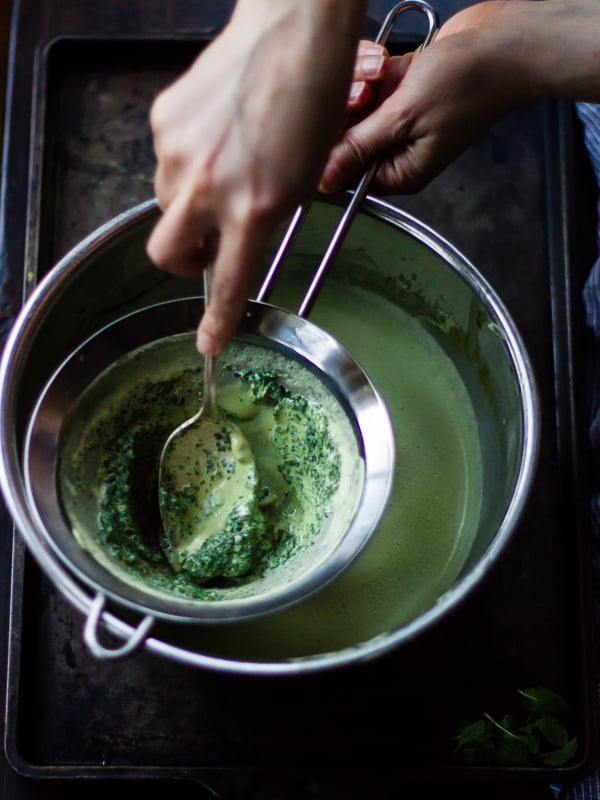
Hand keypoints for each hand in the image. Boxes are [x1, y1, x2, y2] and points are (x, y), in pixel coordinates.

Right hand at [146, 0, 366, 355]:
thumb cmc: (314, 100)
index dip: (217, 320)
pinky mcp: (164, 123)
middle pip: (167, 255)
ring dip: (188, 205)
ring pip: (166, 204)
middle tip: (207, 247)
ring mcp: (180, 154)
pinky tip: (217, 135)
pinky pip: (166, 160)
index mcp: (255, 208)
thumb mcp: (304, 178)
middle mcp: (209, 187)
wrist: (292, 30)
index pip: (227, 281)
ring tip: (225, 170)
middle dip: (183, 262)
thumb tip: (243, 237)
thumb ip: (267, 217)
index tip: (208, 344)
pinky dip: (187, 161)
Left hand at [319, 0, 599, 195]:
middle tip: (368, 91)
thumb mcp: (403, 119)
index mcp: (398, 173)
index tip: (333, 121)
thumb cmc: (466, 85)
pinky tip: (389, 61)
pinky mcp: (399, 90)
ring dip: (360, 82)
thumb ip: (358, 148)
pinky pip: (368, 82)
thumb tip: (321, 182)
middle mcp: (395, 151)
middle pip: (344, 139)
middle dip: (348, 109)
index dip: (330, 149)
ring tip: (382, 71)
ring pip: (352, 106)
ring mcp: (396, 119)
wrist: (503, 43)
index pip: (343, 176)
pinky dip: (373, 68)